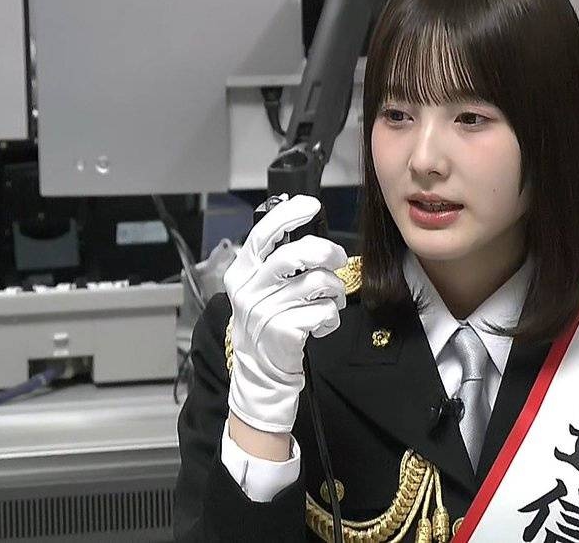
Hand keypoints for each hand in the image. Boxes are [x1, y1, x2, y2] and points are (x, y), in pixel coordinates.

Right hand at [224, 194, 348, 433]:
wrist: (260, 373)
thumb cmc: (267, 322)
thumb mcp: (260, 288)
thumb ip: (275, 260)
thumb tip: (300, 223)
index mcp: (242, 273)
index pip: (262, 235)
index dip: (288, 215)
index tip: (311, 205)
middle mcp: (250, 290)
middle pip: (294, 255)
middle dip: (325, 252)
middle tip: (336, 259)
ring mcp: (266, 312)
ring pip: (317, 283)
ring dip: (333, 291)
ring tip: (328, 301)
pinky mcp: (285, 332)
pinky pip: (324, 312)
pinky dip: (330, 317)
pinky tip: (320, 324)